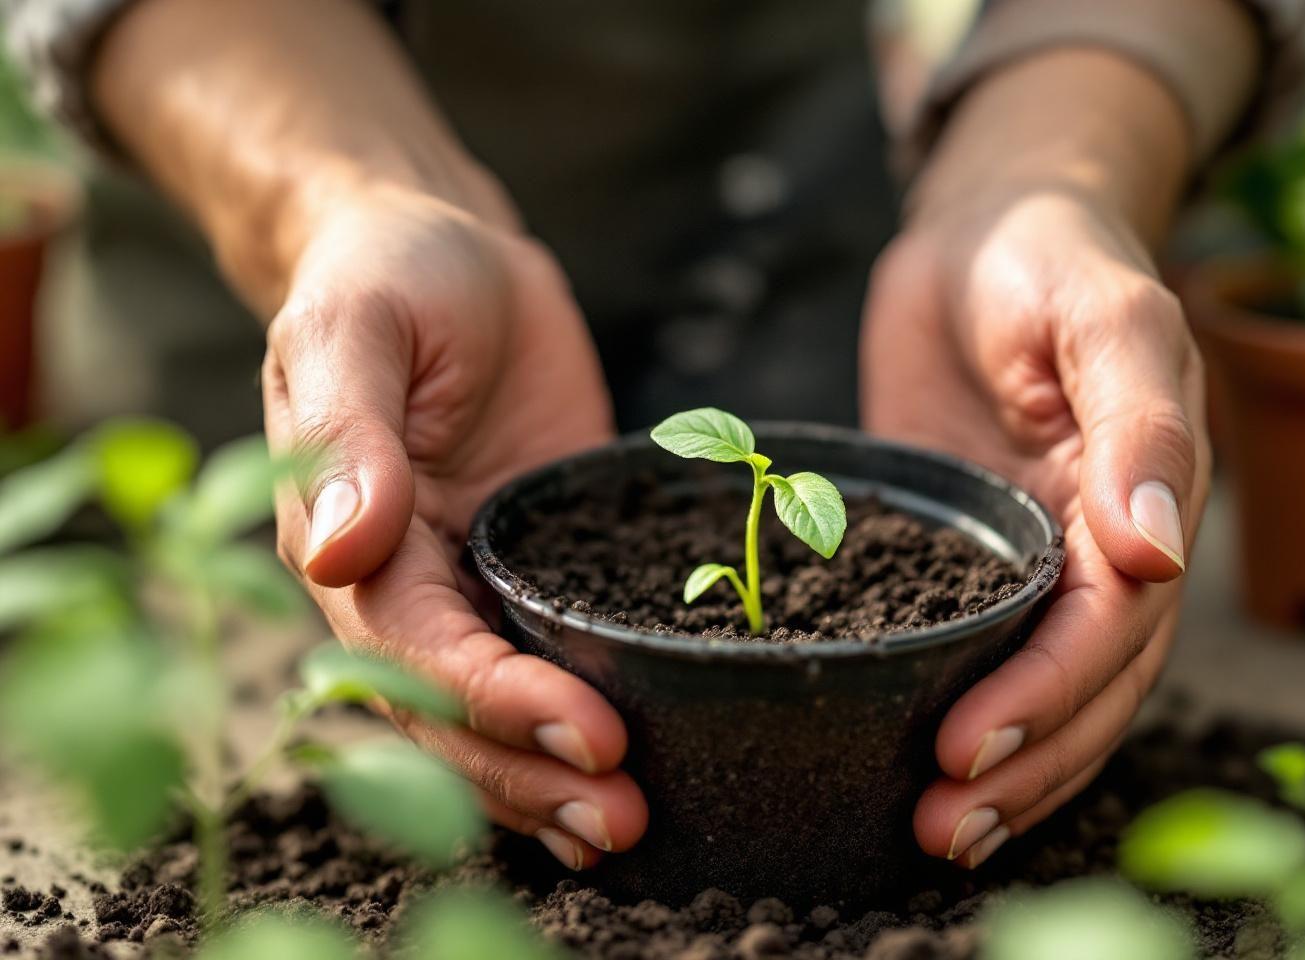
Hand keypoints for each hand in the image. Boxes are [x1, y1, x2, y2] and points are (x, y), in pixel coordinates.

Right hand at [262, 183, 647, 869]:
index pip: (414, 652)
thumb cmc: (387, 272)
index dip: (492, 703)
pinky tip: (633, 770)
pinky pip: (557, 654)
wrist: (447, 252)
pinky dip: (580, 720)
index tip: (583, 731)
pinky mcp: (539, 564)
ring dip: (554, 776)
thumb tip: (335, 552)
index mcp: (345, 541)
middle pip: (452, 713)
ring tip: (629, 825)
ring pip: (498, 711)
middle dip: (530, 770)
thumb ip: (347, 434)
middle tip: (620, 815)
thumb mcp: (355, 326)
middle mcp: (405, 584)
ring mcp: (474, 582)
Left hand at [862, 185, 1208, 866]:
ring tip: (932, 831)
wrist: (982, 227)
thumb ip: (1141, 427)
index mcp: (1142, 504)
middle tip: (940, 820)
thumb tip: (1157, 548)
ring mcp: (1028, 557)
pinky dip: (950, 709)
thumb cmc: (1049, 257)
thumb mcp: (1105, 316)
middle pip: (1083, 686)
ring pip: (1036, 688)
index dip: (1048, 694)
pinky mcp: (960, 552)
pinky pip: (966, 646)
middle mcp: (1096, 548)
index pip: (1110, 629)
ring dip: (1000, 769)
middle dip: (1022, 761)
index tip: (970, 743)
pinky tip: (911, 769)